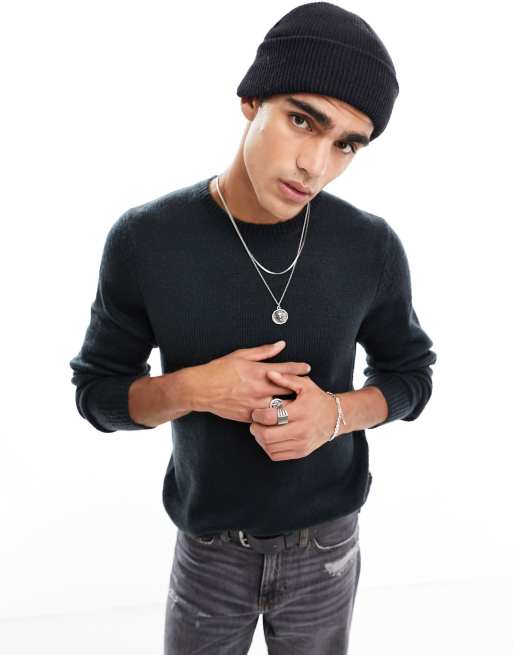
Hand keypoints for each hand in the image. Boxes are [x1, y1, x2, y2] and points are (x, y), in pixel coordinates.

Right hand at [194, 341, 310, 422]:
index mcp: (258, 372)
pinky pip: (266, 417)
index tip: (307, 368)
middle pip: (287, 390)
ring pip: (279, 407)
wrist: (201, 389)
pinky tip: (278, 415)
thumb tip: (280, 345)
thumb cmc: (219, 370)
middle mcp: (259, 389)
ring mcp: (254, 404)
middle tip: (307, 389)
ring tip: (297, 404)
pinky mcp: (248, 416)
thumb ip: (263, 351)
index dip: (299, 369)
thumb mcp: (241, 355)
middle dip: (298, 389)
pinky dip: (273, 415)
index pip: (286, 370)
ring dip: (288, 405)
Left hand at [249, 370, 347, 460]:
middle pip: (267, 436)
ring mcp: (301, 443)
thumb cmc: (317, 399)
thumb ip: (286, 378)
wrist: (335, 418)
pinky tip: (270, 438)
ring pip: (270, 447)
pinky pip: (276, 455)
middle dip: (256, 429)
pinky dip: (268, 448)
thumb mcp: (305, 385)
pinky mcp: (301, 452)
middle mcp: (301, 430)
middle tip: (255, 423)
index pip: (271, 417)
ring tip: (261, 429)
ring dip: (260, 439)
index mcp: (300, 411)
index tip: (256, 412)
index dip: (258, 415)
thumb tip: (269, 373)